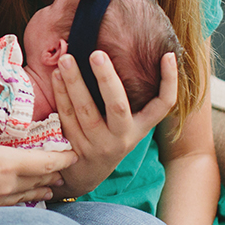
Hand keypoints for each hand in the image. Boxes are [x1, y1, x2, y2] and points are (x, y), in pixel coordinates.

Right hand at [0, 73, 75, 214]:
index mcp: (5, 164)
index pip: (45, 162)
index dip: (63, 158)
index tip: (76, 152)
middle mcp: (7, 185)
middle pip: (42, 180)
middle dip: (56, 173)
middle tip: (67, 166)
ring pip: (29, 196)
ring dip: (42, 188)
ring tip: (52, 185)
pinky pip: (13, 205)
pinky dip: (24, 200)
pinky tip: (21, 199)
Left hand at [51, 50, 177, 197]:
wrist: (85, 174)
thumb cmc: (108, 136)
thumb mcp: (126, 123)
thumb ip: (129, 96)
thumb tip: (129, 50)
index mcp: (140, 127)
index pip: (163, 105)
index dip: (169, 81)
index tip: (167, 55)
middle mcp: (123, 137)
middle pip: (117, 106)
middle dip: (107, 78)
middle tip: (96, 54)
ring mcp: (98, 145)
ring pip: (85, 111)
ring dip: (74, 82)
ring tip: (66, 59)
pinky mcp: (75, 148)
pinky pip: (67, 118)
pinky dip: (60, 95)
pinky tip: (55, 76)